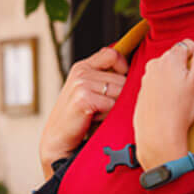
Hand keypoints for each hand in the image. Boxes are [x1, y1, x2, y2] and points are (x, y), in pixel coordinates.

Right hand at [39, 46, 128, 176]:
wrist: (58, 138)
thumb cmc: (78, 117)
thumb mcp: (90, 91)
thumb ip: (106, 79)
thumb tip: (135, 75)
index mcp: (83, 67)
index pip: (112, 54)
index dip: (122, 67)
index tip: (120, 82)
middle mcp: (81, 71)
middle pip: (121, 77)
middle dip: (119, 95)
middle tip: (103, 107)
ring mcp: (81, 83)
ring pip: (119, 91)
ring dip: (114, 106)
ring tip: (98, 113)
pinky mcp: (82, 97)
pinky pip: (112, 104)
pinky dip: (108, 115)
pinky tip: (94, 119)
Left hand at [133, 36, 193, 169]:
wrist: (158, 134)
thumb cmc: (181, 108)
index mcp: (170, 58)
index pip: (187, 45)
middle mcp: (155, 64)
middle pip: (175, 57)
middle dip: (185, 66)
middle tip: (192, 86)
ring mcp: (146, 78)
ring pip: (165, 70)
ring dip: (174, 77)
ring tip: (181, 96)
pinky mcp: (142, 91)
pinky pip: (156, 83)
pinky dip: (164, 88)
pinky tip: (170, 103)